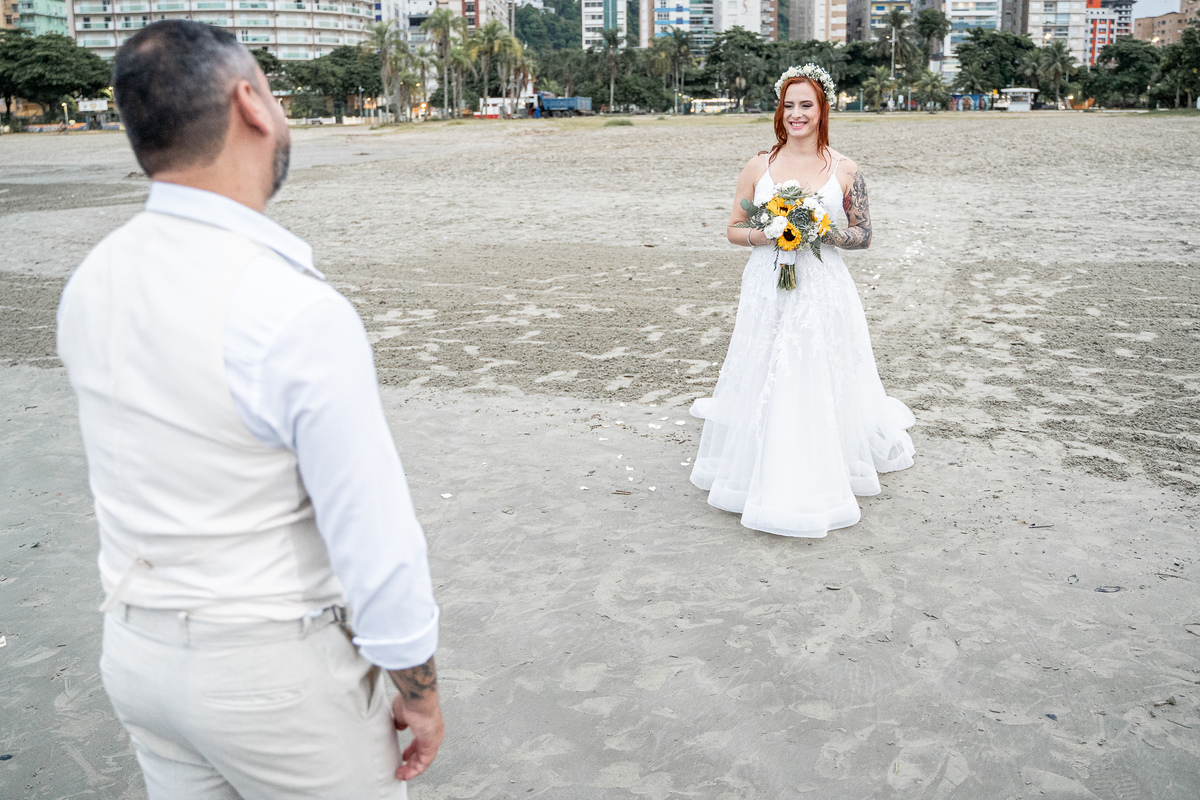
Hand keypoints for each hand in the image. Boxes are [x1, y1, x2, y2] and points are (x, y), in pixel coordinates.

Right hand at [389, 657, 442, 780]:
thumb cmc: (411, 701)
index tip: (404, 755)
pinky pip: (424, 762)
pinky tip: (405, 774)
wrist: (418, 697)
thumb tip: (399, 725)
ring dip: (412, 769)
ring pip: (424, 760)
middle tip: (402, 768)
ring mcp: (434, 738)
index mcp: (426, 724)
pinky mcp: (432, 744)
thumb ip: (401, 720)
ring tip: (401, 775)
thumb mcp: (402, 713)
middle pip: (423, 752)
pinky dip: (414, 770)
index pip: (420, 741)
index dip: (412, 750)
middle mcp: (433, 732)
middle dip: (412, 761)